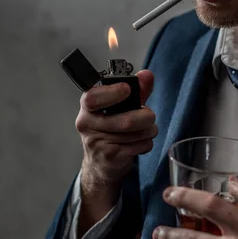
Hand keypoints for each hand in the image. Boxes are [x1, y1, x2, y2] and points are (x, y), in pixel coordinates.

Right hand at [75, 70, 155, 236]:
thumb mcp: (121, 108)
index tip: (127, 89)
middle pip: (125, 120)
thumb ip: (136, 91)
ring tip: (146, 130)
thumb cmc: (110, 130)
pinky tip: (139, 143)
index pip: (93, 98)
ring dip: (149, 131)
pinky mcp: (110, 157)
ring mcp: (97, 143)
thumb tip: (147, 75)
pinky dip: (146, 144)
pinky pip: (139, 146)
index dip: (112, 93)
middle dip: (146, 117)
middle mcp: (88, 124)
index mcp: (88, 108)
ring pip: (136, 134)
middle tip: (149, 117)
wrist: (101, 163)